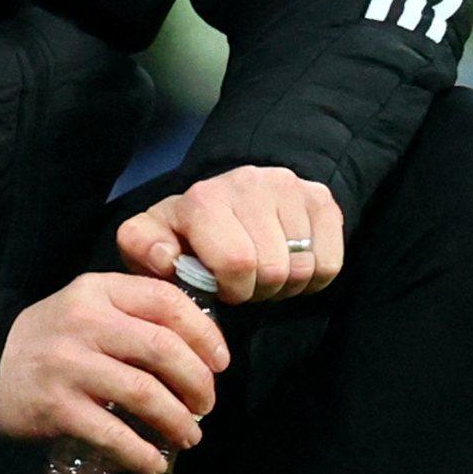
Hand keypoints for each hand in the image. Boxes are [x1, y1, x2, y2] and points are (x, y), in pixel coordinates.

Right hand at [0, 266, 229, 473]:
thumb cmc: (45, 341)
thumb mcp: (84, 307)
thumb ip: (131, 313)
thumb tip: (198, 347)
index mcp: (98, 291)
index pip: (167, 301)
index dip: (205, 334)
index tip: (220, 362)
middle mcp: (85, 323)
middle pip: (164, 349)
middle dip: (198, 382)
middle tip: (206, 405)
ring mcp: (70, 366)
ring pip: (145, 393)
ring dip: (177, 421)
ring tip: (188, 436)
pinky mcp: (57, 408)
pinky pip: (114, 434)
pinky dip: (141, 453)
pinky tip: (153, 463)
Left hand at [118, 165, 344, 305]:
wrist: (233, 198)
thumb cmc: (188, 233)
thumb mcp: (154, 238)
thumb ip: (142, 247)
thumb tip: (163, 256)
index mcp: (205, 198)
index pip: (238, 263)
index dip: (233, 289)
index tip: (223, 287)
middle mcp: (250, 183)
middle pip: (274, 271)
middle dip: (258, 290)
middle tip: (245, 283)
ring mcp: (290, 187)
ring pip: (304, 269)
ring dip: (285, 286)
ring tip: (264, 274)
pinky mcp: (321, 198)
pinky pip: (330, 263)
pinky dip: (313, 278)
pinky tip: (290, 265)